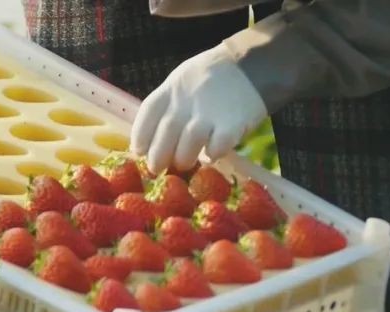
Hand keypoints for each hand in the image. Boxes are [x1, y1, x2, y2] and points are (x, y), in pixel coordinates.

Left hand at [131, 45, 266, 174]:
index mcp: (172, 89)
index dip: (140, 136)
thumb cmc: (212, 76)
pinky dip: (211, 155)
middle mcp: (187, 102)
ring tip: (185, 163)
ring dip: (183, 159)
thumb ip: (168, 104)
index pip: (148, 113)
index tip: (138, 151)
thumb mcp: (182, 80)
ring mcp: (209, 114)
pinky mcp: (231, 126)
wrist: (250, 65)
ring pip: (187, 146)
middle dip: (158, 156)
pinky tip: (211, 154)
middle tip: (157, 168)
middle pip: (165, 134)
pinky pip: (216, 148)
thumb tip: (152, 137)